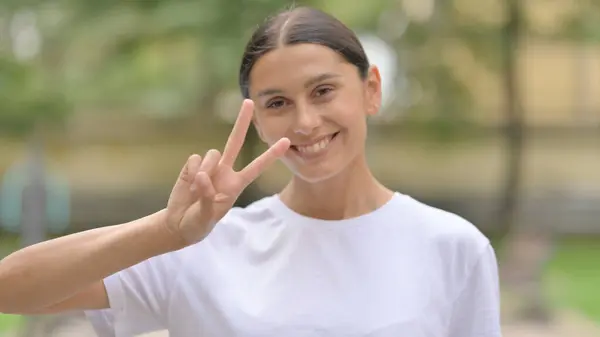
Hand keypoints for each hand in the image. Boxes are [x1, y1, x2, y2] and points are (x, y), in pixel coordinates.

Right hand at [164, 99, 289, 245]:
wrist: (179, 224)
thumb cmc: (198, 224)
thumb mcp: (206, 218)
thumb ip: (207, 197)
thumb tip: (202, 176)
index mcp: (236, 184)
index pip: (257, 167)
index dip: (271, 155)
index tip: (287, 142)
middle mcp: (225, 171)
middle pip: (236, 141)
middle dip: (242, 121)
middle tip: (249, 101)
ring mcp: (209, 167)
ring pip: (212, 154)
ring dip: (205, 171)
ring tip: (197, 192)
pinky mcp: (192, 165)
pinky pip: (195, 159)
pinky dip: (191, 173)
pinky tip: (189, 185)